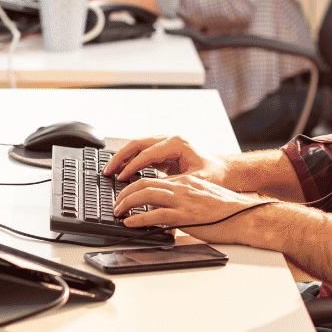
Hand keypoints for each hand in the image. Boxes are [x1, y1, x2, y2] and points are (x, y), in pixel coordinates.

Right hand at [103, 136, 227, 184]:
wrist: (224, 171)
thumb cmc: (214, 175)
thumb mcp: (194, 181)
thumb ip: (173, 184)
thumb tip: (153, 192)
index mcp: (178, 143)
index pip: (148, 151)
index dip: (133, 164)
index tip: (122, 177)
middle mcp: (170, 139)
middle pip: (138, 143)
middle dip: (121, 157)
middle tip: (107, 171)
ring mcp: (166, 144)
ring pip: (138, 146)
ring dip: (123, 157)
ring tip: (110, 171)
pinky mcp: (164, 151)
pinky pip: (143, 153)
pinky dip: (131, 161)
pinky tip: (122, 172)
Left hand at [113, 174, 270, 243]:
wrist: (244, 216)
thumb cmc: (227, 211)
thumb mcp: (202, 199)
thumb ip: (183, 202)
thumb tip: (166, 212)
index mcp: (185, 182)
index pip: (153, 179)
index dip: (134, 185)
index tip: (124, 193)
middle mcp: (182, 187)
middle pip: (145, 184)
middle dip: (125, 193)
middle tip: (116, 203)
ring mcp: (183, 201)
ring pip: (146, 196)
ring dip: (127, 203)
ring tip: (118, 211)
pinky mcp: (185, 216)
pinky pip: (156, 215)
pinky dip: (139, 219)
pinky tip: (131, 223)